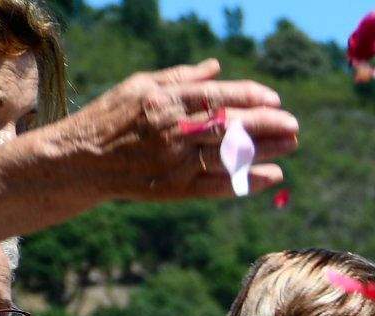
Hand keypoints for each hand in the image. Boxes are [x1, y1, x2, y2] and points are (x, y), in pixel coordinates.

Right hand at [51, 62, 299, 202]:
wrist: (80, 160)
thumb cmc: (112, 116)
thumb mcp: (139, 86)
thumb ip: (180, 78)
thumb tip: (217, 67)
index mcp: (163, 100)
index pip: (216, 96)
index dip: (249, 97)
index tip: (274, 99)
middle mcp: (171, 131)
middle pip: (229, 125)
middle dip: (266, 125)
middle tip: (294, 124)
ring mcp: (175, 162)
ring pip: (230, 156)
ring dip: (265, 151)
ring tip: (291, 144)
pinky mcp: (175, 188)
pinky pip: (219, 186)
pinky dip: (248, 181)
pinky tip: (273, 175)